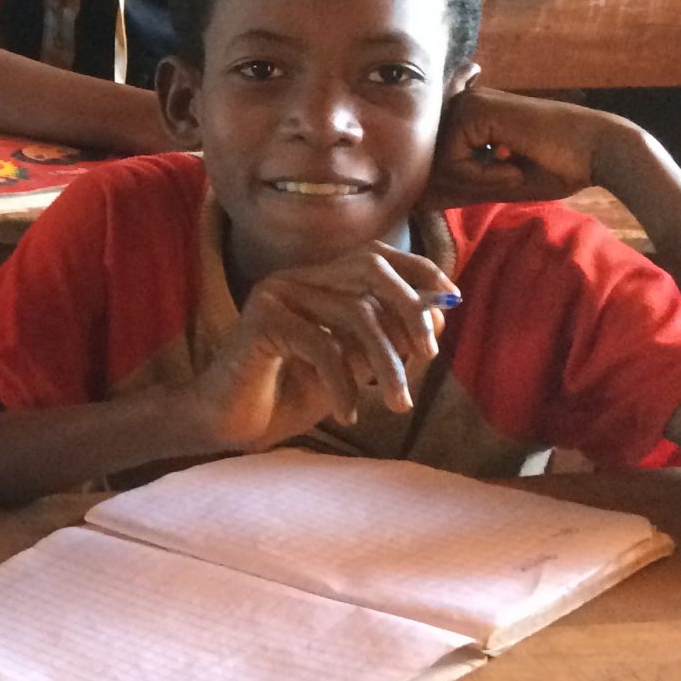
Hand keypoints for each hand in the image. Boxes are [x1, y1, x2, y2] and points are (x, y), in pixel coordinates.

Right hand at [187, 244, 460, 447]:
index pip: (374, 255)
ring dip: (387, 363)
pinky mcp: (260, 319)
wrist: (230, 425)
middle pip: (369, 267)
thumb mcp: (351, 366)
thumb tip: (435, 317)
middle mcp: (295, 277)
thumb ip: (384, 339)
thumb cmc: (290, 395)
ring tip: (398, 403)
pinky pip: (322, 345)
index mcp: (316, 280)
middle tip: (429, 355)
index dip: (417, 270)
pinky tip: (348, 412)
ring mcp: (275, 293)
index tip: (451, 299)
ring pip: (354, 312)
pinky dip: (344, 384)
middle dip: (409, 308)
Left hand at [426, 85, 626, 205]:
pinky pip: (452, 163)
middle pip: (434, 167)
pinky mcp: (473, 109)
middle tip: (513, 172)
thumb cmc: (553, 168)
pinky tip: (514, 162)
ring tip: (515, 167)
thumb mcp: (495, 183)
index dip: (466, 183)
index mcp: (466, 117)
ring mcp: (465, 103)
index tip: (507, 169)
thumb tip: (413, 203)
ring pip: (440, 167)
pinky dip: (484, 175)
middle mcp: (460, 104)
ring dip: (480, 180)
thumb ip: (454, 189)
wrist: (596, 152)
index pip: (437, 165)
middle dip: (472, 184)